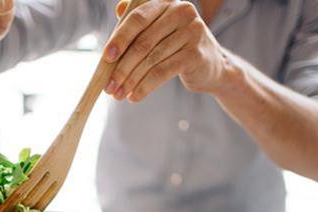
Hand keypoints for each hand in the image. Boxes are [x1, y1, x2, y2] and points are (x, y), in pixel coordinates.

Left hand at [103, 0, 229, 102]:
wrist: (212, 66)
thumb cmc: (178, 47)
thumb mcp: (160, 30)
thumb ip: (140, 22)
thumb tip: (118, 8)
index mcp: (168, 3)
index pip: (138, 18)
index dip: (119, 38)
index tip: (106, 57)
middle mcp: (182, 12)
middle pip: (143, 42)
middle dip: (122, 67)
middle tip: (109, 85)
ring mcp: (191, 32)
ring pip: (151, 60)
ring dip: (131, 80)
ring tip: (119, 94)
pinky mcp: (195, 54)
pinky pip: (162, 72)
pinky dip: (145, 87)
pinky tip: (134, 97)